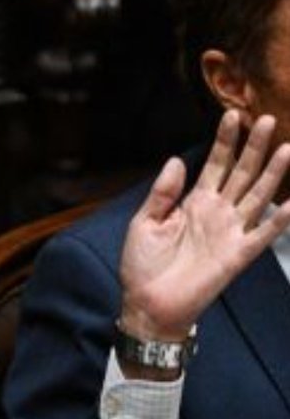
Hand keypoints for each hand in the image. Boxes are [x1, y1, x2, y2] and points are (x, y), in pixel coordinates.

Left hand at [119, 110, 289, 346]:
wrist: (147, 303)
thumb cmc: (142, 265)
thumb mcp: (144, 223)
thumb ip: (162, 193)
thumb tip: (176, 160)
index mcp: (193, 202)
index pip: (214, 165)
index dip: (224, 141)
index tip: (232, 114)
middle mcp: (216, 212)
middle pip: (241, 173)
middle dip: (253, 147)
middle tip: (265, 118)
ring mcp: (230, 231)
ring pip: (257, 195)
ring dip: (273, 173)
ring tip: (286, 148)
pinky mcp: (238, 254)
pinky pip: (264, 233)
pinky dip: (280, 218)